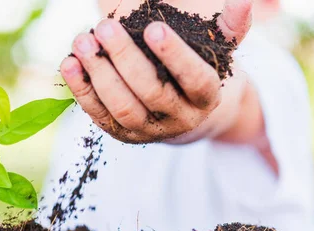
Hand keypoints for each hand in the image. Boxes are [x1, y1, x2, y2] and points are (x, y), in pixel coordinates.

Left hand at [61, 0, 254, 143]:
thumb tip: (244, 0)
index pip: (194, 79)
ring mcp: (147, 130)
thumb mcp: (216, 51)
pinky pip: (98, 114)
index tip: (153, 27)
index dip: (174, 56)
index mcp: (206, 97)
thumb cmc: (196, 73)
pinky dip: (81, 90)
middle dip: (125, 59)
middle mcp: (178, 118)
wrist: (181, 114)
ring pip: (122, 107)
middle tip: (104, 27)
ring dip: (98, 74)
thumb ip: (228, 28)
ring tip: (82, 40)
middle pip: (151, 92)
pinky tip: (69, 64)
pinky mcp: (120, 134)